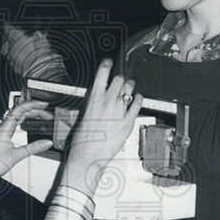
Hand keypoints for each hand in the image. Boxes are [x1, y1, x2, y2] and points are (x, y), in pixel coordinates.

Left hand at [0, 100, 52, 187]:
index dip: (33, 105)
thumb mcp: (16, 156)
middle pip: (21, 113)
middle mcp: (4, 128)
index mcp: (5, 128)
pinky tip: (30, 125)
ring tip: (42, 117)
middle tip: (47, 114)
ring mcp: (3, 132)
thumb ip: (33, 148)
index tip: (43, 105)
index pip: (20, 109)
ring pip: (19, 118)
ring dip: (31, 116)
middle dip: (35, 111)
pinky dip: (25, 123)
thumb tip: (46, 143)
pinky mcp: (4, 138)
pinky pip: (16, 125)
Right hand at [62, 59, 141, 195]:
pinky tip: (137, 98)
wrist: (88, 156)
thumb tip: (99, 97)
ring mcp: (119, 111)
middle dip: (120, 78)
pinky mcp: (128, 122)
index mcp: (93, 99)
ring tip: (129, 87)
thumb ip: (92, 103)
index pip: (102, 73)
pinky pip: (137, 104)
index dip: (107, 64)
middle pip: (119, 80)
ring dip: (129, 86)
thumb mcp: (82, 116)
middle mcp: (107, 102)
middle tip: (121, 80)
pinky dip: (138, 98)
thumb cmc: (82, 140)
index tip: (109, 62)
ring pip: (129, 89)